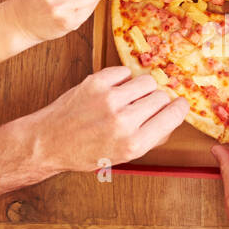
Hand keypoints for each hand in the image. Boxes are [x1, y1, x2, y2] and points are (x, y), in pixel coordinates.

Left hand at [32, 67, 187, 173]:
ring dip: (143, 88)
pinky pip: (125, 71)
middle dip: (159, 100)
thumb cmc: (85, 152)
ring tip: (131, 97)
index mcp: (134, 143)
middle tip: (146, 106)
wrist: (49, 141)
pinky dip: (124, 79)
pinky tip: (115, 90)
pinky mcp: (96, 83)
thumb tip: (172, 117)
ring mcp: (109, 99)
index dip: (179, 108)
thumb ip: (151, 138)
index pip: (174, 115)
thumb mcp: (123, 157)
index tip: (178, 105)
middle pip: (161, 96)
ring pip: (146, 81)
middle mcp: (124, 121)